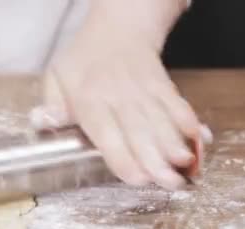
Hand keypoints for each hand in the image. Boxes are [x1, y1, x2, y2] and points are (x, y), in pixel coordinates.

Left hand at [39, 30, 201, 189]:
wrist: (118, 28)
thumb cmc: (82, 61)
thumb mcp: (56, 77)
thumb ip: (51, 105)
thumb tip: (42, 121)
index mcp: (90, 99)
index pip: (106, 131)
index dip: (122, 156)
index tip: (136, 178)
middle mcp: (119, 96)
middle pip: (140, 131)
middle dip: (156, 160)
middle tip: (170, 183)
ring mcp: (145, 91)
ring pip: (162, 121)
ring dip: (176, 145)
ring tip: (187, 167)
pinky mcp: (164, 87)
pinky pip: (179, 105)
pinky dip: (191, 122)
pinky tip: (202, 139)